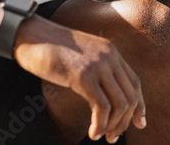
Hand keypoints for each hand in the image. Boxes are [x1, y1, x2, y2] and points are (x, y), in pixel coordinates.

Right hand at [13, 16, 144, 140]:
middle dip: (125, 122)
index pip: (134, 82)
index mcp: (110, 51)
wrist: (30, 34)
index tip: (139, 123)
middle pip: (130, 96)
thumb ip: (94, 68)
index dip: (139, 106)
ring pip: (120, 104)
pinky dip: (100, 124)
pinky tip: (92, 132)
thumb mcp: (80, 55)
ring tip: (100, 136)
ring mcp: (97, 65)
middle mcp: (108, 56)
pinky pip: (102, 107)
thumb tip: (100, 94)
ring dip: (112, 126)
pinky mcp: (83, 76)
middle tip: (112, 137)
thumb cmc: (48, 47)